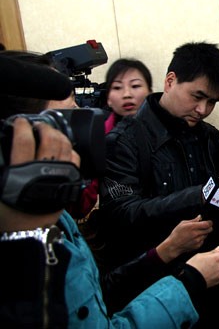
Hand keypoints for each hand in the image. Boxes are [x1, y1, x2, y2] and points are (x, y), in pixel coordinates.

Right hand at [0, 117, 79, 231]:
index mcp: (21, 172)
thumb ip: (2, 166)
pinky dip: (70, 148)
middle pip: (49, 139)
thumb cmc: (10, 211)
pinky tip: (63, 146)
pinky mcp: (71, 181)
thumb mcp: (0, 186)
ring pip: (65, 146)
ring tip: (50, 132)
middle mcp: (44, 170)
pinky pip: (75, 158)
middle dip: (43, 127)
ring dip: (58, 134)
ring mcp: (61, 175)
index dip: (22, 127)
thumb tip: (5, 149)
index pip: (24, 140)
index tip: (19, 122)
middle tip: (37, 125)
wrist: (29, 231)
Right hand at [155, 215, 212, 262]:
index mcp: (193, 227)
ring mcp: (197, 241)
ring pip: (206, 235)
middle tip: (205, 226)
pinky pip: (203, 240)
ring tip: (197, 232)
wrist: (173, 245)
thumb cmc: (177, 233)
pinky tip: (194, 238)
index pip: (207, 224)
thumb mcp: (183, 223)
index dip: (210, 222)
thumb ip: (193, 220)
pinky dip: (201, 239)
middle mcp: (196, 234)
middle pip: (209, 229)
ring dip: (204, 233)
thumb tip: (200, 217)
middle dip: (209, 227)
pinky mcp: (197, 246)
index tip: (209, 222)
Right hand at [186, 246, 218, 287]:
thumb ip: (212, 252)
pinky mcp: (217, 281)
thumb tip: (218, 249)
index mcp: (218, 258)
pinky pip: (218, 276)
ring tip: (207, 268)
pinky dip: (214, 274)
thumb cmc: (194, 266)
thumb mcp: (201, 255)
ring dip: (217, 268)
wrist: (190, 279)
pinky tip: (207, 273)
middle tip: (212, 261)